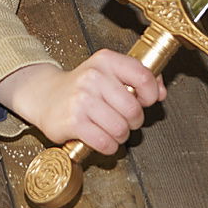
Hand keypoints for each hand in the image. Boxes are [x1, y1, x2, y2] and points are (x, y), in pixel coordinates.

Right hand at [0, 50, 165, 154]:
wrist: (45, 95)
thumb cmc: (82, 86)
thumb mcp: (108, 72)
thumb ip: (139, 77)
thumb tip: (161, 91)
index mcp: (106, 61)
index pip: (143, 76)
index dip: (150, 94)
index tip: (144, 100)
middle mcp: (93, 77)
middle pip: (133, 109)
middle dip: (133, 121)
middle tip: (123, 118)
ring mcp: (82, 99)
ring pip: (121, 129)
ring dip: (120, 135)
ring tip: (110, 128)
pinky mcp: (73, 122)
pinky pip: (106, 142)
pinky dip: (109, 146)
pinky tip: (102, 138)